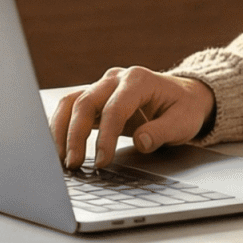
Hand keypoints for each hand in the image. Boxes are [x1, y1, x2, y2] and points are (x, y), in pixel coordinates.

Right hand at [49, 66, 214, 168]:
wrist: (184, 96)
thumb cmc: (184, 108)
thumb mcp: (184, 122)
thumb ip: (162, 132)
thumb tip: (141, 142)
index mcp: (139, 80)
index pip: (115, 108)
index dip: (106, 136)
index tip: (102, 161)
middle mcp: (116, 78)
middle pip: (86, 102)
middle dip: (75, 135)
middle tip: (73, 164)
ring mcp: (103, 86)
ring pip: (71, 102)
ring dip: (61, 130)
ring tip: (59, 159)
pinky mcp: (96, 98)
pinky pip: (71, 107)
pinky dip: (61, 126)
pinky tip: (58, 148)